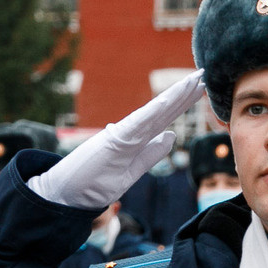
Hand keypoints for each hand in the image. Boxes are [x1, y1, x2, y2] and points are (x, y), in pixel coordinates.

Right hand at [26, 71, 208, 212]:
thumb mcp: (130, 172)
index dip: (182, 102)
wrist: (63, 194)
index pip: (163, 118)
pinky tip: (168, 100)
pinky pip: (137, 125)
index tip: (200, 87)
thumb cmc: (92, 184)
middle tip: (203, 72)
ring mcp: (120, 135)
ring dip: (174, 97)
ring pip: (153, 113)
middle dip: (183, 93)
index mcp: (134, 139)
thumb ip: (150, 155)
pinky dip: (153, 112)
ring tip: (194, 80)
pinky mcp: (112, 142)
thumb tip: (171, 137)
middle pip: (162, 110)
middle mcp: (128, 132)